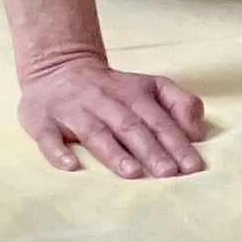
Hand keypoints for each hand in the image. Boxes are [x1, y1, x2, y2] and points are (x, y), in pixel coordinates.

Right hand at [18, 55, 206, 178]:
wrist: (58, 66)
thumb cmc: (113, 88)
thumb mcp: (151, 86)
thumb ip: (180, 103)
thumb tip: (198, 132)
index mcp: (134, 94)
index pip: (159, 120)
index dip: (177, 142)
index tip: (193, 166)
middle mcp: (106, 101)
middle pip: (131, 127)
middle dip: (152, 150)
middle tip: (169, 174)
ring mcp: (74, 111)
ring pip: (96, 132)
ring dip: (114, 153)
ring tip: (132, 173)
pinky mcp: (43, 120)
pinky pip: (49, 137)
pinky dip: (58, 152)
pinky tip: (71, 167)